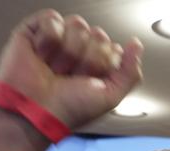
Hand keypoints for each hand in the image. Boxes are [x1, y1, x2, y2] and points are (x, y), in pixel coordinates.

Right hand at [0, 10, 143, 150]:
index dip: (104, 66)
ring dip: (67, 53)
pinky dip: (48, 40)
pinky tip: (41, 56)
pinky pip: (52, 19)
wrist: (33, 112)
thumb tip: (136, 45)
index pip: (113, 47)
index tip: (91, 83)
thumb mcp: (110, 97)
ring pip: (77, 25)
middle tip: (69, 78)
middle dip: (85, 61)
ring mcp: (59, 39)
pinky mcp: (36, 31)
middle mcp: (80, 50)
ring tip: (54, 69)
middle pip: (98, 35)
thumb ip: (131, 73)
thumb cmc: (67, 110)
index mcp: (98, 64)